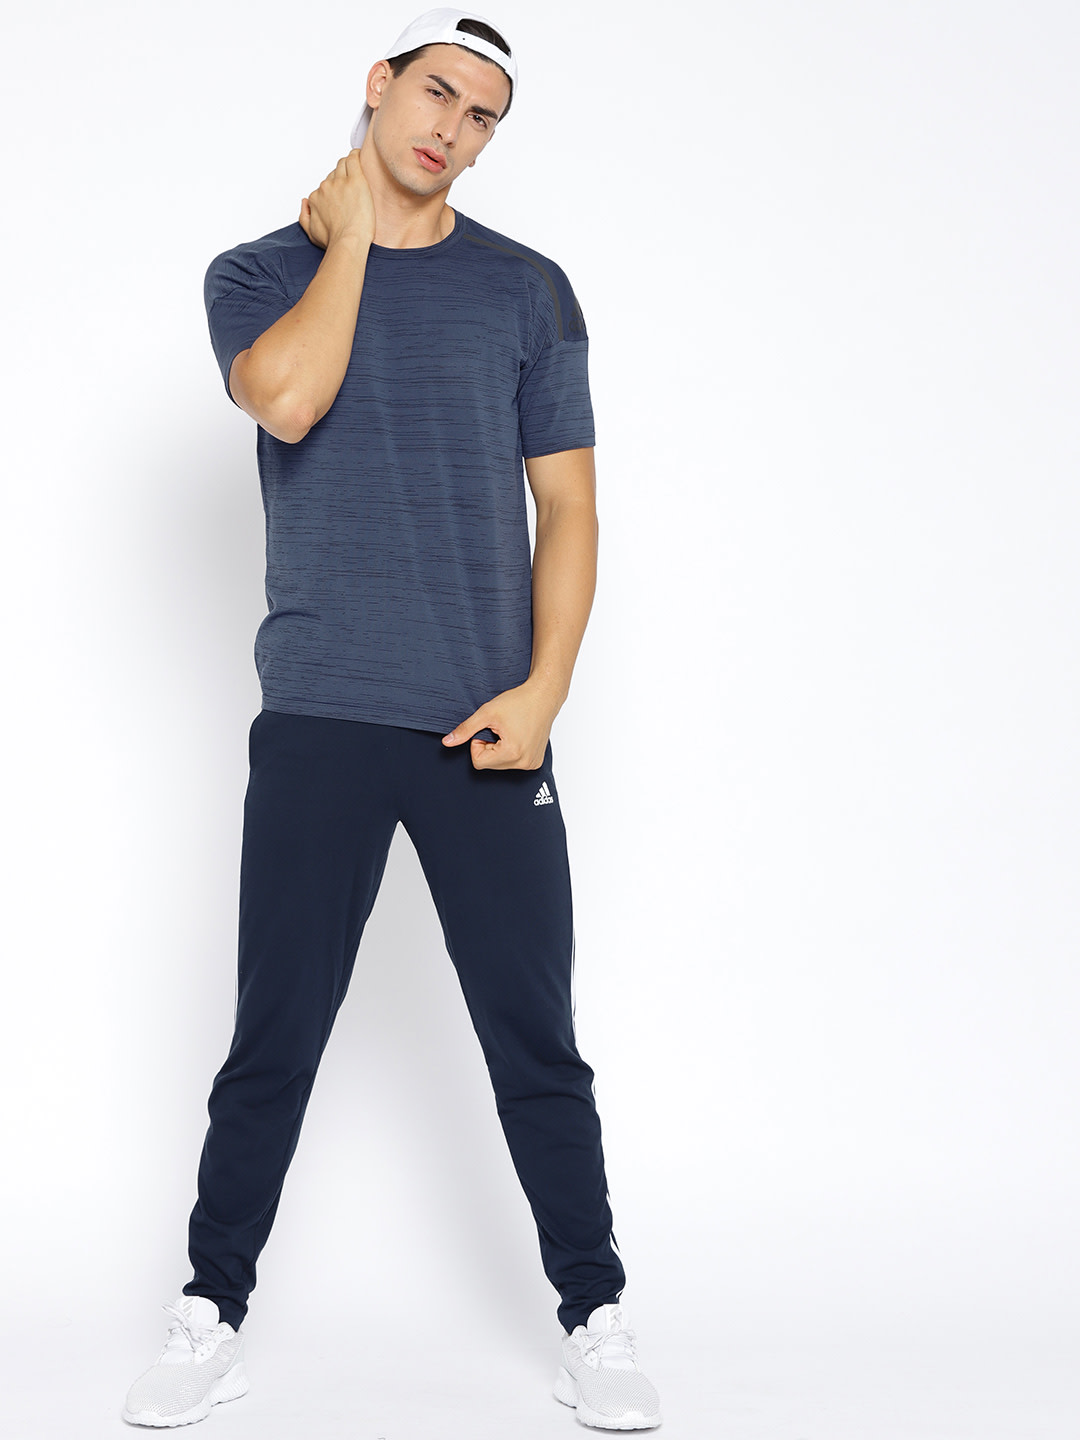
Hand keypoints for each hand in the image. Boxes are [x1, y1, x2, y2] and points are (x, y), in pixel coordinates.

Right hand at [298, 148, 374, 250]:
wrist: (349, 242)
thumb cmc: (334, 241)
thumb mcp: (311, 233)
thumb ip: (304, 216)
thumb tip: (305, 202)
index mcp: (316, 197)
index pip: (325, 186)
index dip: (334, 189)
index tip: (343, 195)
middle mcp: (325, 187)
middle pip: (334, 174)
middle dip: (341, 179)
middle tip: (351, 187)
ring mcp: (340, 182)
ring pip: (343, 164)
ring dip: (349, 166)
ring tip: (357, 172)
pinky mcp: (356, 181)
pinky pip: (354, 159)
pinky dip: (356, 155)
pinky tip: (360, 156)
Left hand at [442, 681, 561, 770]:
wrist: (544, 696)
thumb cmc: (519, 701)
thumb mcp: (487, 713)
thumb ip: (466, 729)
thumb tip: (447, 742)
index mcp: (512, 753)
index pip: (478, 762)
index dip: (478, 744)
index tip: (489, 729)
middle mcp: (524, 763)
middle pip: (489, 765)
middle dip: (489, 747)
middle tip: (500, 729)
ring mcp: (532, 764)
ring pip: (500, 765)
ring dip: (499, 750)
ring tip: (510, 731)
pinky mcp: (536, 762)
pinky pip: (513, 763)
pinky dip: (510, 751)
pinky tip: (518, 736)